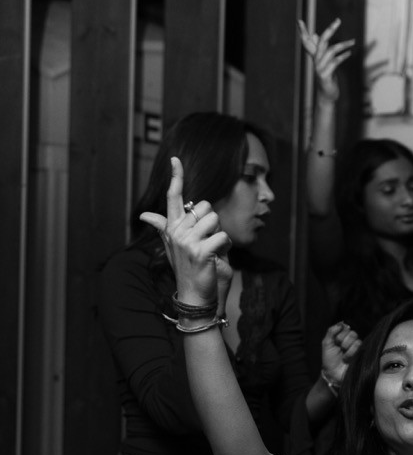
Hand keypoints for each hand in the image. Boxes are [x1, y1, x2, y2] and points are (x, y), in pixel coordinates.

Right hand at [139, 157, 232, 305]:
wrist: (193, 294)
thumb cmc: (186, 267)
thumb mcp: (171, 245)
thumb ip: (162, 227)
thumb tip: (143, 216)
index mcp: (172, 227)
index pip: (173, 197)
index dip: (176, 177)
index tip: (175, 159)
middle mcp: (177, 231)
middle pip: (205, 207)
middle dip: (212, 222)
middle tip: (206, 241)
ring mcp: (187, 241)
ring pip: (215, 220)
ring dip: (220, 235)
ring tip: (212, 250)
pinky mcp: (201, 251)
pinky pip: (222, 236)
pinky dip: (226, 247)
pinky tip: (217, 257)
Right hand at [298, 17, 355, 103]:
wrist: (326, 96)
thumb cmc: (327, 77)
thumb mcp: (325, 62)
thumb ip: (322, 48)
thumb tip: (315, 35)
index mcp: (315, 56)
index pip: (308, 40)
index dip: (303, 30)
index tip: (300, 21)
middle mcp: (316, 60)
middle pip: (322, 40)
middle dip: (330, 29)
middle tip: (338, 20)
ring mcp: (319, 68)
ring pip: (331, 51)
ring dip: (343, 45)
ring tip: (353, 42)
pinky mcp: (324, 76)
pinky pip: (334, 62)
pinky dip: (343, 56)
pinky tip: (349, 53)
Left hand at [321, 321, 360, 384]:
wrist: (333, 373)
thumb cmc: (329, 359)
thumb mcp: (326, 343)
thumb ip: (331, 331)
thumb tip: (341, 323)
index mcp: (341, 336)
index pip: (344, 327)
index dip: (339, 335)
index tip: (334, 342)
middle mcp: (350, 340)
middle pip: (351, 332)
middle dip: (342, 341)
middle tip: (339, 349)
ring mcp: (356, 347)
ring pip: (355, 338)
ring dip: (346, 348)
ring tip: (343, 356)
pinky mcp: (361, 353)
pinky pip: (359, 345)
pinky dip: (350, 353)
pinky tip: (346, 359)